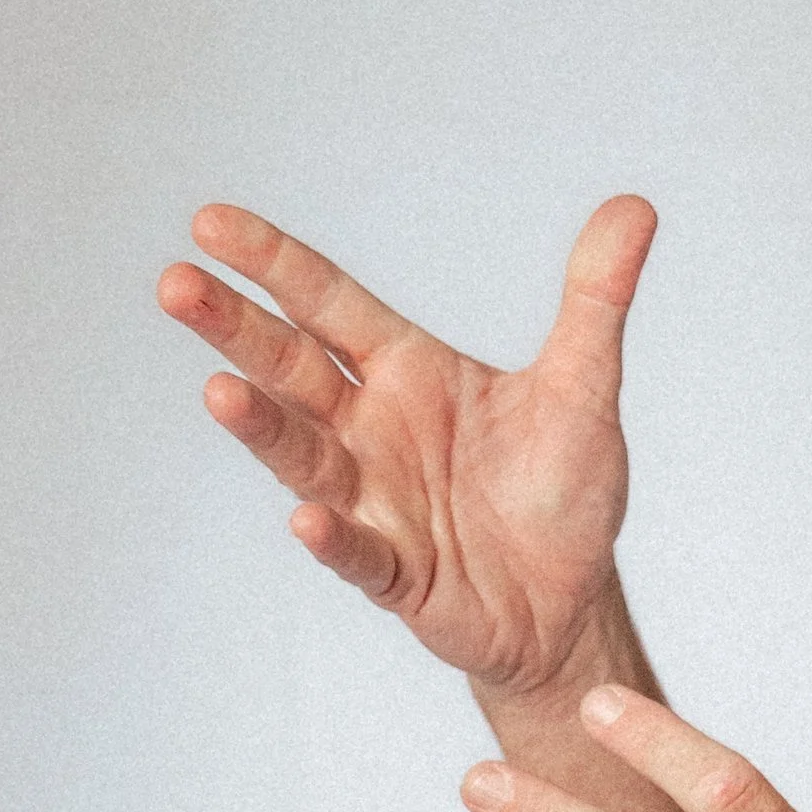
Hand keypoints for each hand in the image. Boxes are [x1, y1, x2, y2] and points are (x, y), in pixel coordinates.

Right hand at [157, 196, 654, 699]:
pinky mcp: (397, 574)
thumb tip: (635, 207)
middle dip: (235, 329)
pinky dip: (332, 537)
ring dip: (261, 426)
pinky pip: (358, 553)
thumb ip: (595, 300)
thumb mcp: (584, 387)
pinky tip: (308, 518)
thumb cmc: (563, 492)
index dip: (272, 264)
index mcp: (408, 372)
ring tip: (219, 391)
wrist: (572, 604)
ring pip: (303, 456)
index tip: (209, 222)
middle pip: (289, 368)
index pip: (326, 303)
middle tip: (177, 284)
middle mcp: (373, 430)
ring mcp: (376, 502)